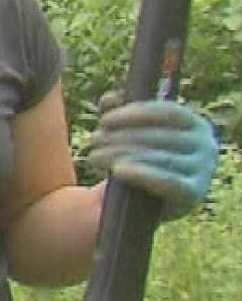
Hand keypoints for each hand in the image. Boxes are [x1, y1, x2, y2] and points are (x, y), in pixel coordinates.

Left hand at [88, 97, 218, 218]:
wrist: (154, 201)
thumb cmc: (144, 158)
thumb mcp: (134, 133)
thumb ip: (121, 112)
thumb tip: (109, 99)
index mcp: (195, 124)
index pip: (169, 112)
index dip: (136, 113)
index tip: (104, 120)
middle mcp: (205, 145)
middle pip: (161, 137)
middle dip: (121, 137)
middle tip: (93, 140)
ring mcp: (203, 170)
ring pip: (162, 159)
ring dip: (124, 155)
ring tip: (94, 157)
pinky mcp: (194, 194)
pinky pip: (169, 182)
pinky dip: (142, 174)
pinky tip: (118, 170)